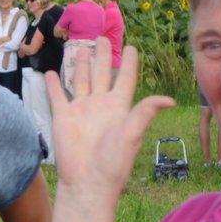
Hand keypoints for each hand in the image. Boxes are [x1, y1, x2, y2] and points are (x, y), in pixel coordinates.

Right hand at [45, 41, 173, 195]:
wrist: (87, 183)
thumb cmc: (112, 163)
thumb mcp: (131, 136)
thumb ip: (144, 113)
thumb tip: (169, 100)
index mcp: (119, 107)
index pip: (126, 79)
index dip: (129, 63)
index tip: (132, 47)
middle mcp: (100, 105)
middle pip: (103, 74)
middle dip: (103, 56)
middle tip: (103, 38)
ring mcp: (81, 110)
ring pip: (82, 80)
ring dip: (82, 65)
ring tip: (82, 49)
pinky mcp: (63, 117)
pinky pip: (58, 96)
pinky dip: (54, 84)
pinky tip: (51, 73)